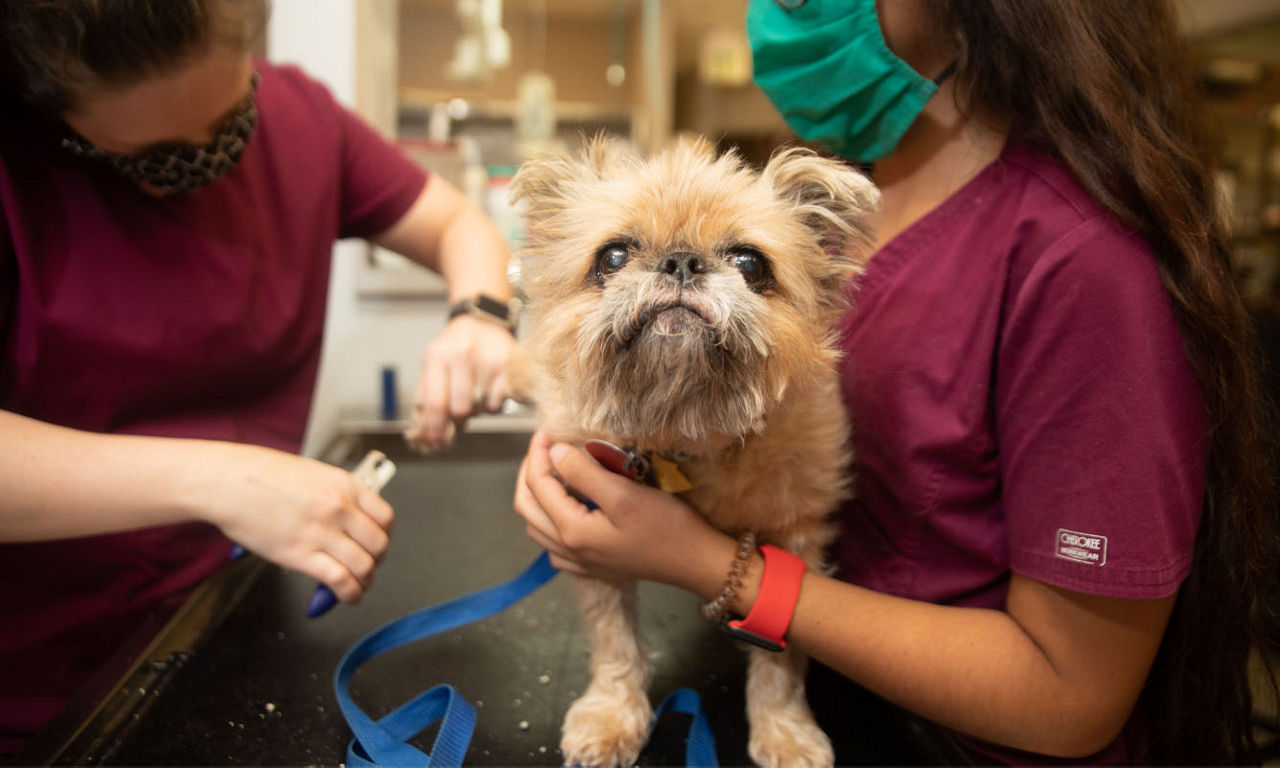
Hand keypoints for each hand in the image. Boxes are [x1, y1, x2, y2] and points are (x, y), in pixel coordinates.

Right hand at [195, 443, 392, 604]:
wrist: (226, 481)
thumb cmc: (260, 474)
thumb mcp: (311, 474)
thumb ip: (333, 495)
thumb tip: (347, 518)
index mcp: (344, 485)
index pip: (386, 517)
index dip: (384, 536)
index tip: (375, 544)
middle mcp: (339, 508)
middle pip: (379, 545)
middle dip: (376, 561)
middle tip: (364, 566)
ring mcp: (321, 532)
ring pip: (364, 566)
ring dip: (365, 582)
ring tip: (357, 586)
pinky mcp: (300, 555)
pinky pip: (340, 580)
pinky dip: (350, 594)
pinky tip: (347, 597)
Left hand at [406, 314, 515, 451]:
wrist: (482, 323)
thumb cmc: (454, 349)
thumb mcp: (432, 365)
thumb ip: (425, 398)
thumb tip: (422, 435)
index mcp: (437, 356)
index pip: (434, 403)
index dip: (435, 429)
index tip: (436, 443)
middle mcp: (462, 355)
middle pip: (460, 410)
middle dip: (458, 420)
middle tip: (458, 415)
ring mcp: (488, 360)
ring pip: (481, 408)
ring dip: (476, 409)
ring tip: (474, 392)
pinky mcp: (509, 366)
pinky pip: (498, 403)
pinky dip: (492, 403)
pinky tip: (488, 388)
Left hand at [514, 428, 727, 588]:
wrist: (695, 562)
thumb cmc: (667, 527)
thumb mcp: (625, 495)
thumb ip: (584, 474)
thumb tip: (553, 452)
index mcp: (572, 531)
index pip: (538, 485)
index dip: (538, 453)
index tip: (548, 430)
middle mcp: (569, 550)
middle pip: (527, 507)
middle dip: (530, 472)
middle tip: (544, 447)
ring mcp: (580, 562)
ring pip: (537, 528)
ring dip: (537, 497)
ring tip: (552, 471)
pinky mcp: (593, 566)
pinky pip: (554, 546)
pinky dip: (549, 523)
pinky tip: (566, 510)